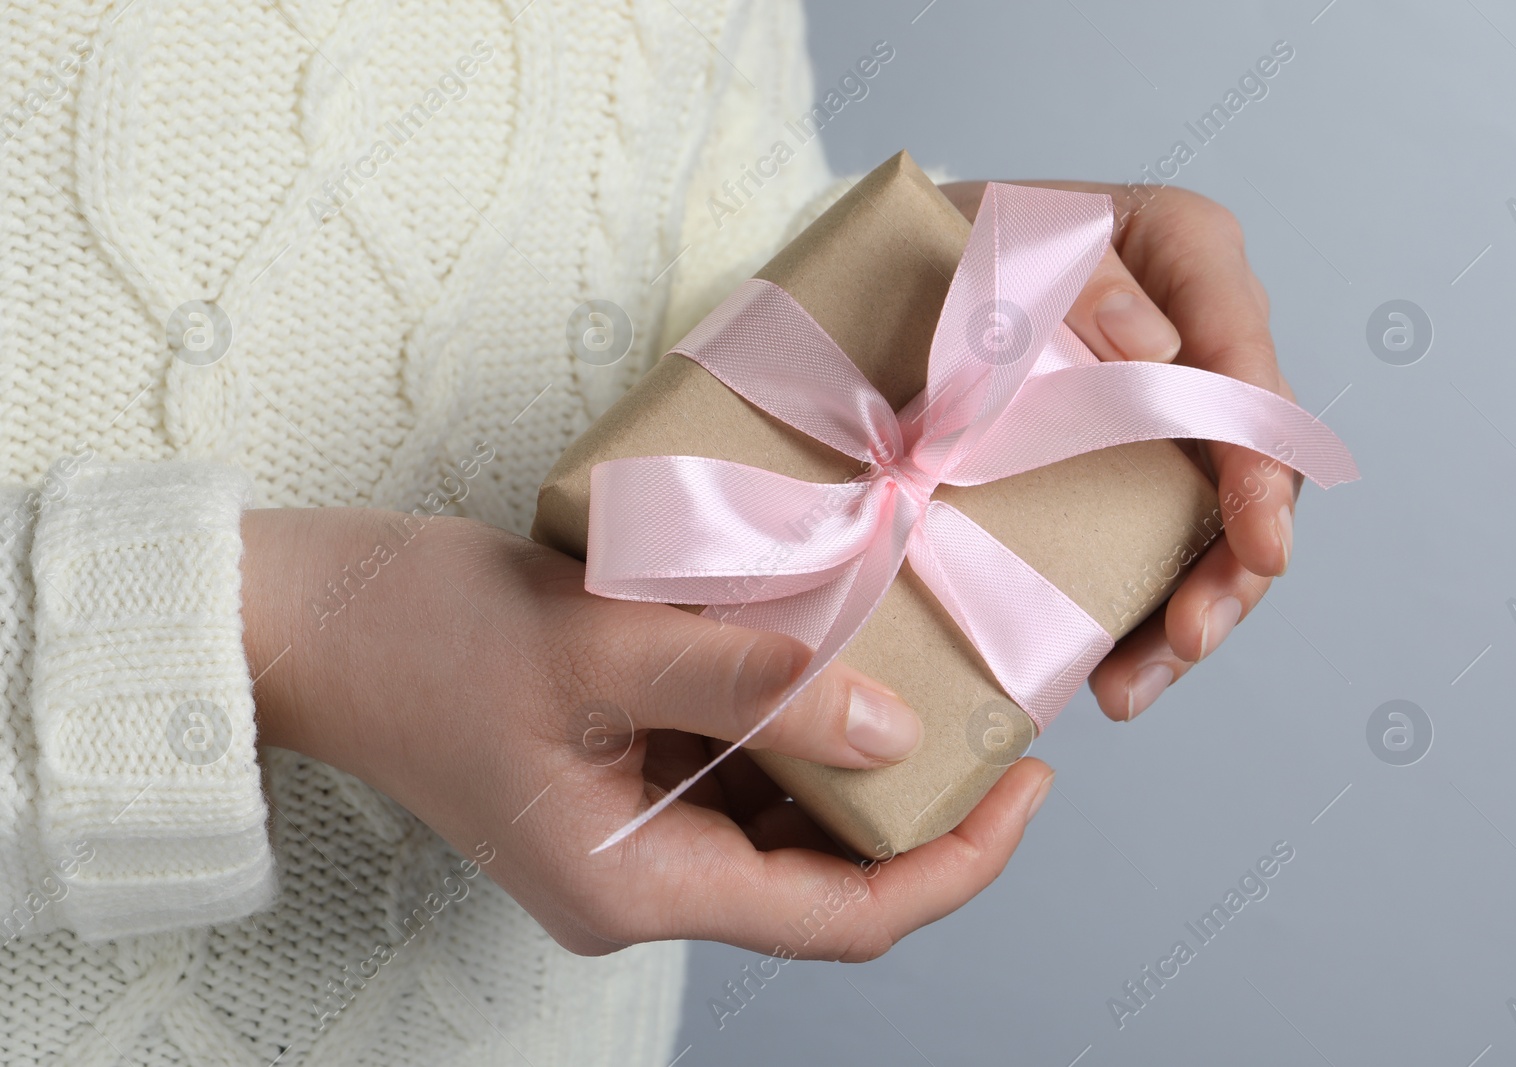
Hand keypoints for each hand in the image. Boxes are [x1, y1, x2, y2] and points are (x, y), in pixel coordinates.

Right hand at [242, 506, 1053, 957]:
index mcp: (636, 886)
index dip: (955, 862)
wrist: (304, 619)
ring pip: (787, 820)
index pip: (841, 917)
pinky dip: (798, 721)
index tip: (1028, 782)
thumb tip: (893, 735)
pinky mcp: (619, 776)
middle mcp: (642, 881)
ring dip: (861, 757)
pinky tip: (834, 655)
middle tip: (993, 710)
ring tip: (932, 673)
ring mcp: (630, 830)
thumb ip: (749, 685)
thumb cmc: (419, 636)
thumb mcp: (594, 646)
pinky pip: (740, 767)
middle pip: (826, 875)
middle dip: (922, 806)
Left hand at [941, 180, 1297, 720]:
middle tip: (1189, 638)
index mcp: (1185, 253)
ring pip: (1213, 527)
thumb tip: (1151, 346)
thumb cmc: (940, 247)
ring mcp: (1163, 415)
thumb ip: (1077, 276)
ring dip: (1186, 613)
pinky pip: (1153, 551)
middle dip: (1232, 566)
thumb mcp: (993, 238)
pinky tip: (1106, 675)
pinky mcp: (1123, 474)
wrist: (874, 285)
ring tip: (1131, 685)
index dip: (1263, 458)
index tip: (1260, 542)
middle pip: (1251, 463)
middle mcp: (1194, 337)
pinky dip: (1133, 618)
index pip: (1245, 359)